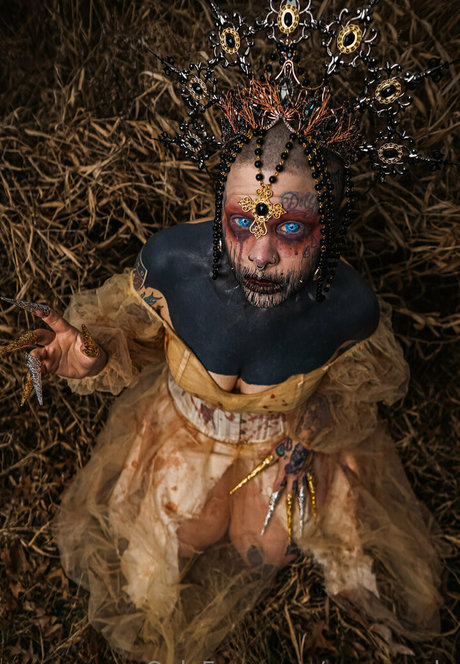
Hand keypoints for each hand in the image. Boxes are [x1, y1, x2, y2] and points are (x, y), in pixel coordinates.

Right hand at [28, 307, 106, 378]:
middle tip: (26, 340)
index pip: (54, 320)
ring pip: (37, 352)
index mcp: (65, 331)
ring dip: (34, 356)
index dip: (46, 314)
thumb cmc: (91, 353)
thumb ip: (88, 346)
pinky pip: (40, 367)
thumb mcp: (93, 349)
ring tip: (35, 362)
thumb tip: (85, 343)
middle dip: (31, 337)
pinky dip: (36, 370)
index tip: (36, 309)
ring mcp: (51, 353)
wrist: (89, 367)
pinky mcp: (49, 365)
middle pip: (40, 336)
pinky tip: (36, 374)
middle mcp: (55, 340)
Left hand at [229, 437, 316, 552]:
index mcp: (284, 471)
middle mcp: (293, 476)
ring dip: (302, 506)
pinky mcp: (309, 471)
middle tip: (288, 520)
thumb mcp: (276, 449)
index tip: (270, 508)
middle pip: (290, 493)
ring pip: (302, 492)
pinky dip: (313, 493)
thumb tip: (258, 455)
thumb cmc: (290, 443)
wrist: (305, 439)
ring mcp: (302, 475)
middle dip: (288, 506)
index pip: (277, 487)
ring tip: (303, 519)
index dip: (274, 496)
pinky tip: (315, 502)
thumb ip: (268, 455)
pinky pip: (311, 484)